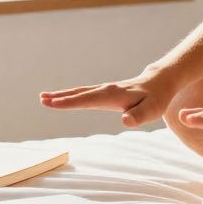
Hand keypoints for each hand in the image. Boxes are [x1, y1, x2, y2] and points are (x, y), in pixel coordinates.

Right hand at [40, 69, 180, 127]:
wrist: (160, 82)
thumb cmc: (156, 99)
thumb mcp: (152, 110)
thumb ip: (139, 116)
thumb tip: (124, 121)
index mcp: (114, 95)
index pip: (88, 99)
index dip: (71, 102)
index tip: (54, 103)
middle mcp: (106, 90)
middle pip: (80, 94)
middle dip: (61, 97)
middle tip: (42, 99)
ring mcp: (105, 90)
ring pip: (80, 92)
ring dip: (62, 95)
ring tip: (44, 98)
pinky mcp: (105, 92)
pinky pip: (85, 94)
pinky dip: (71, 95)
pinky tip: (62, 98)